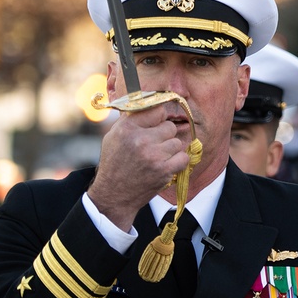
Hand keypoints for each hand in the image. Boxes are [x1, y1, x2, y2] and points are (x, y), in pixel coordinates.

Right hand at [88, 104, 188, 229]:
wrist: (114, 194)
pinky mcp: (164, 170)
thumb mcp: (114, 136)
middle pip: (170, 127)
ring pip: (177, 142)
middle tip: (154, 145)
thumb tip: (152, 104)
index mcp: (127, 128)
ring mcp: (153, 155)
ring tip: (157, 157)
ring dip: (170, 150)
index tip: (156, 125)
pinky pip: (184, 157)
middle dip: (164, 135)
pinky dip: (178, 162)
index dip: (158, 118)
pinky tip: (167, 164)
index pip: (157, 110)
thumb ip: (133, 120)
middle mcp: (140, 139)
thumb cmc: (115, 163)